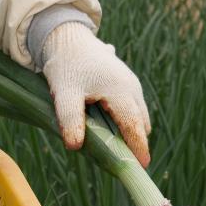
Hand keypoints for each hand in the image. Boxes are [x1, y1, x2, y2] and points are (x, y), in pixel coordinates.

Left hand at [42, 23, 150, 166]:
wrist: (68, 38)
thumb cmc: (66, 66)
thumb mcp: (64, 94)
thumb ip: (70, 119)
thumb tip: (75, 146)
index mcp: (121, 91)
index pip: (134, 126)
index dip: (138, 148)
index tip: (141, 167)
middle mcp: (132, 87)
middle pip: (140, 123)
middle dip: (135, 143)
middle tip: (125, 163)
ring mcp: (131, 83)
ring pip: (138, 115)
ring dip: (130, 132)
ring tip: (117, 150)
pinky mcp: (126, 82)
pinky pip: (132, 107)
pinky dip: (126, 121)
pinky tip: (110, 130)